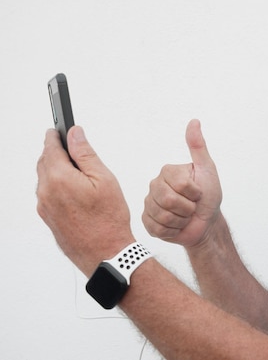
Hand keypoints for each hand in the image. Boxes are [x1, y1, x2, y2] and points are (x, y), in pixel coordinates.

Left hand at [36, 126, 133, 275]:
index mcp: (58, 178)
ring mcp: (44, 207)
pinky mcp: (47, 218)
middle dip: (55, 152)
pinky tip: (75, 191)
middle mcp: (45, 192)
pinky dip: (56, 186)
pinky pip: (47, 194)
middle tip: (69, 148)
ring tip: (78, 173)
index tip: (57, 130)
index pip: (50, 148)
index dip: (55, 136)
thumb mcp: (104, 179)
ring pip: (45, 179)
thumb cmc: (108, 219)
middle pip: (44, 162)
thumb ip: (86, 154)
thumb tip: (75, 134)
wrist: (105, 253)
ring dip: (56, 170)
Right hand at [142, 119, 222, 247]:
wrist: (207, 223)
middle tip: (192, 206)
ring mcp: (149, 204)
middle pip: (167, 200)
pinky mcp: (147, 223)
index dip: (194, 193)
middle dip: (187, 208)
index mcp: (167, 172)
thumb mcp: (207, 169)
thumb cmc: (209, 196)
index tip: (199, 193)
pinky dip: (173, 231)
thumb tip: (194, 121)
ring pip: (162, 216)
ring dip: (181, 220)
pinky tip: (177, 226)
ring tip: (185, 216)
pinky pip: (157, 228)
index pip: (179, 184)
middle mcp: (154, 185)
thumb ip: (198, 147)